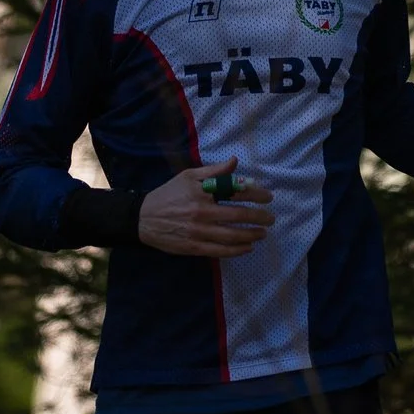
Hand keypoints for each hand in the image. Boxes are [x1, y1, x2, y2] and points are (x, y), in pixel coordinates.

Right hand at [139, 159, 273, 257]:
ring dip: (251, 235)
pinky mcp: (193, 247)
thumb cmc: (168, 195)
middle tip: (270, 219)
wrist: (143, 218)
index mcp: (202, 192)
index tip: (268, 197)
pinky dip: (236, 250)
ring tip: (262, 234)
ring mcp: (198, 232)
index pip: (235, 192)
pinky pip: (220, 251)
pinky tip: (247, 247)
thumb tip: (235, 161)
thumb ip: (213, 171)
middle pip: (238, 216)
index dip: (255, 194)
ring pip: (231, 236)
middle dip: (259, 217)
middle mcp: (201, 212)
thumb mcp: (188, 176)